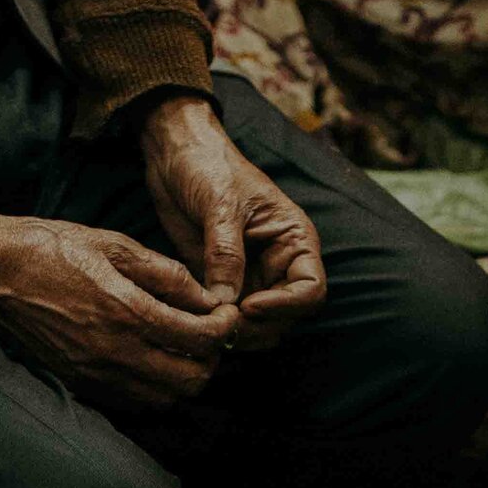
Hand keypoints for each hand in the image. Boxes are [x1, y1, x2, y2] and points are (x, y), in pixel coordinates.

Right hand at [0, 213, 239, 408]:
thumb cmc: (51, 248)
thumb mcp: (114, 244)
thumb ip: (166, 274)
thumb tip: (207, 297)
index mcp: (128, 311)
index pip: (201, 338)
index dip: (226, 328)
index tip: (227, 314)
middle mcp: (116, 352)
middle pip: (191, 380)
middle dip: (211, 358)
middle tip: (208, 334)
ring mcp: (96, 374)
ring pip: (165, 398)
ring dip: (184, 377)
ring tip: (181, 348)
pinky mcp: (80, 385)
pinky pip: (135, 403)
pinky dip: (155, 388)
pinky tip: (152, 360)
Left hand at [139, 94, 324, 349]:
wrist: (176, 155)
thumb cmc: (209, 166)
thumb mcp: (220, 204)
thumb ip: (225, 252)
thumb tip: (227, 300)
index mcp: (293, 240)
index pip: (311, 291)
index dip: (285, 306)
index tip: (248, 306)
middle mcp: (278, 265)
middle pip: (285, 318)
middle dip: (258, 328)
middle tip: (222, 325)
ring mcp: (251, 278)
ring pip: (258, 326)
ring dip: (238, 333)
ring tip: (207, 324)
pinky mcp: (222, 285)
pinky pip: (228, 317)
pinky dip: (216, 325)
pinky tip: (195, 320)